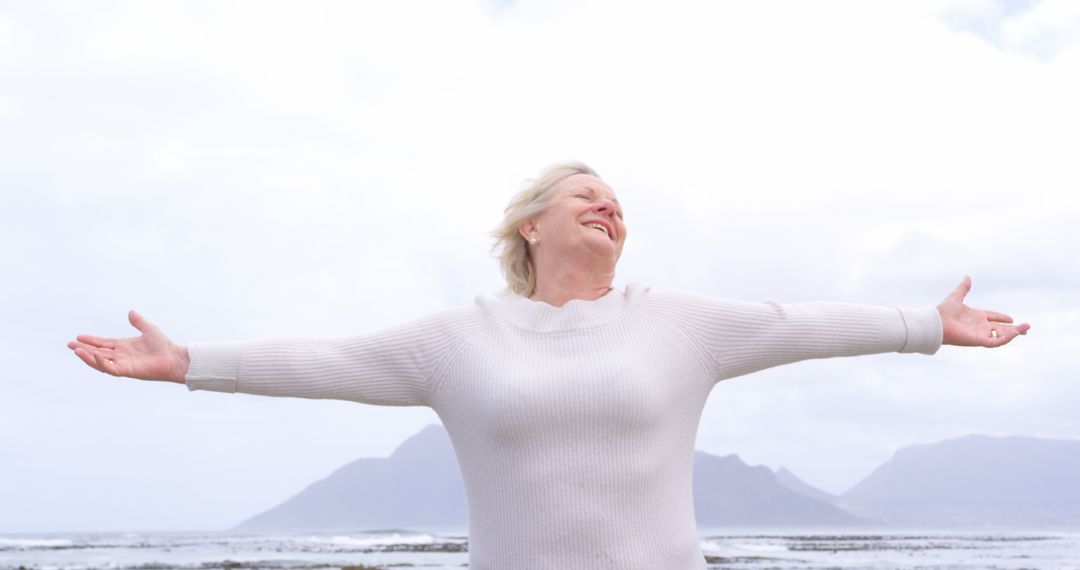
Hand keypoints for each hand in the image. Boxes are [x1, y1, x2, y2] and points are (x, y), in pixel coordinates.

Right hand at [67, 311, 189, 382]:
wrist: (173, 358)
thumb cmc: (163, 346)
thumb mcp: (149, 329)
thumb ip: (139, 322)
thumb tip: (131, 312)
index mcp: (123, 346)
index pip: (103, 344)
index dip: (91, 341)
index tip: (78, 337)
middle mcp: (120, 356)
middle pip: (97, 352)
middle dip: (83, 349)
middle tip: (69, 345)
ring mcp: (122, 364)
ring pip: (100, 362)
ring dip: (87, 357)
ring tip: (76, 350)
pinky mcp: (127, 371)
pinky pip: (110, 368)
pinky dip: (101, 363)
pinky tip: (94, 355)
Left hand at [937, 276, 1029, 347]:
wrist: (935, 322)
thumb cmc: (943, 311)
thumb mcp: (956, 296)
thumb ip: (963, 288)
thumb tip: (967, 277)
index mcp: (975, 316)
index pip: (992, 318)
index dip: (1001, 318)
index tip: (1012, 319)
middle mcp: (978, 326)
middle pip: (1000, 329)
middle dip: (1013, 329)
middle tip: (1027, 327)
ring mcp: (979, 334)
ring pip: (1000, 336)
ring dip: (1014, 333)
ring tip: (1026, 329)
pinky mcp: (979, 340)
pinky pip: (995, 341)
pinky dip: (1006, 338)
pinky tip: (1015, 333)